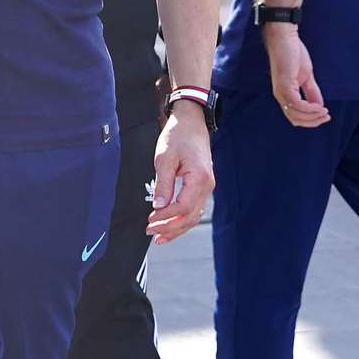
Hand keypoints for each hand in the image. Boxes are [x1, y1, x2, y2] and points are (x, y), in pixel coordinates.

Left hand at [145, 111, 213, 244]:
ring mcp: (206, 187)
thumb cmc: (179, 135)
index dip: (166, 217)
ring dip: (176, 228)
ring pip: (194, 216)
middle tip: (151, 233)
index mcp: (200, 178)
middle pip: (190, 217)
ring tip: (159, 237)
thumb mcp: (165, 157)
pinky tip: (170, 225)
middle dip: (170, 228)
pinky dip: (181, 219)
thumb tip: (159, 206)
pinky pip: (193, 208)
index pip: (183, 207)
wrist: (191, 121)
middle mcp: (207, 185)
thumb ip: (163, 183)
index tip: (150, 220)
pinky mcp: (202, 186)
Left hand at [266, 26, 329, 127]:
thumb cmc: (293, 53)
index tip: (325, 117)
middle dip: (312, 121)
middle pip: (295, 119)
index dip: (310, 120)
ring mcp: (281, 91)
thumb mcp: (306, 76)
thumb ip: (311, 91)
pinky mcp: (284, 85)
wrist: (285, 37)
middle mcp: (280, 95)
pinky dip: (309, 108)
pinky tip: (319, 106)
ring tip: (325, 112)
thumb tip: (319, 106)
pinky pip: (297, 104)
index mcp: (284, 94)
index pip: (295, 116)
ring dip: (312, 116)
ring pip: (295, 114)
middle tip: (327, 117)